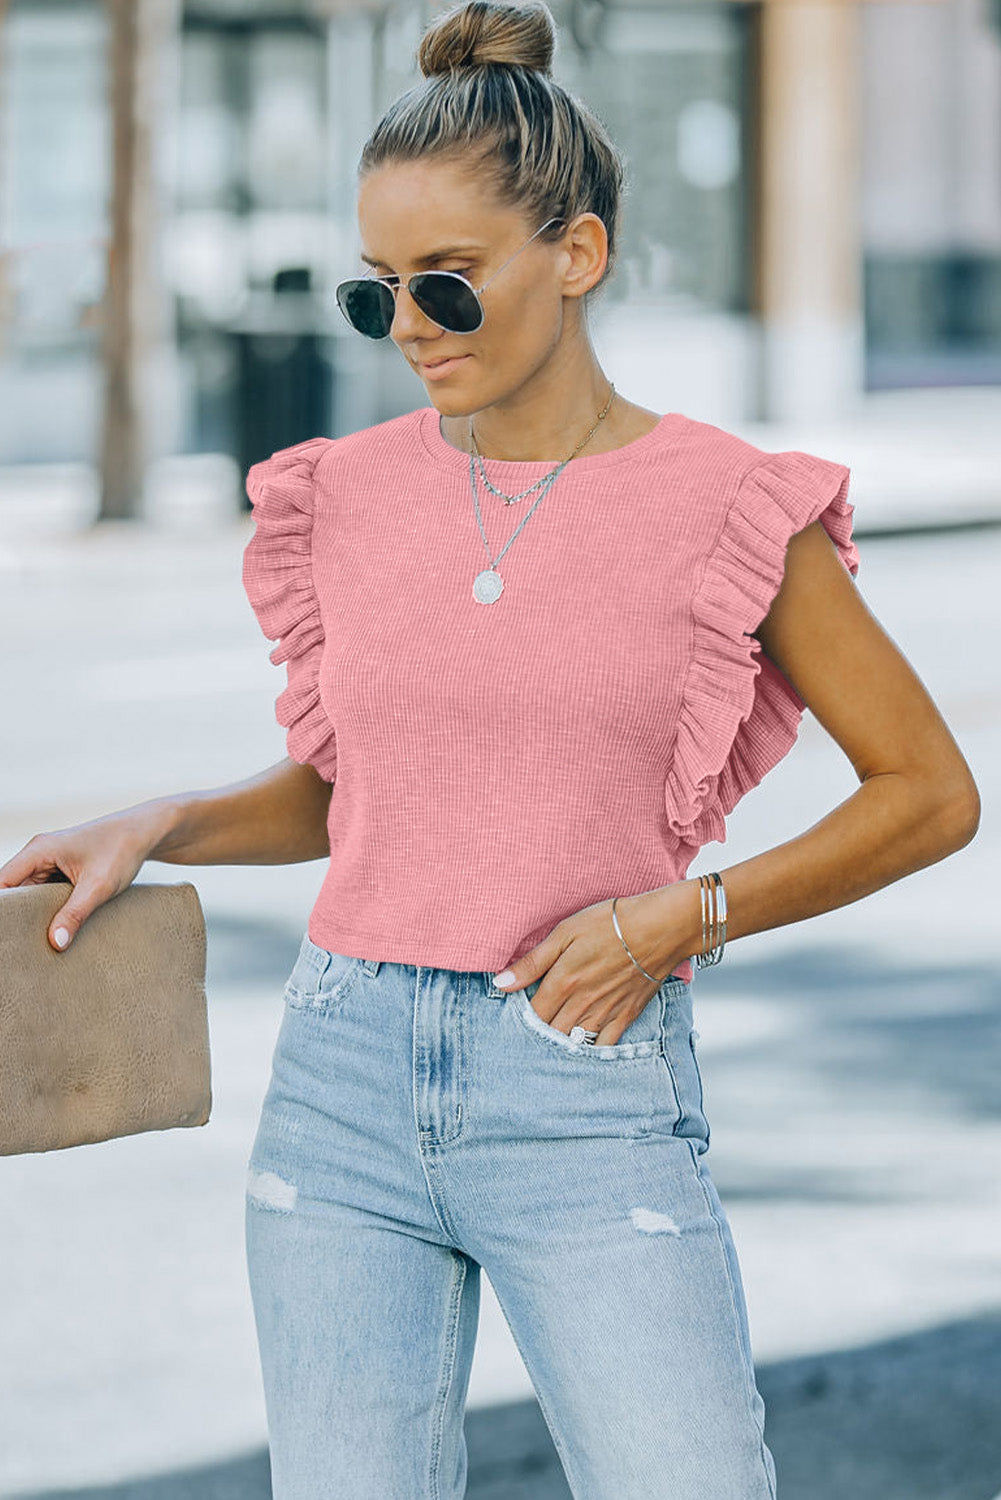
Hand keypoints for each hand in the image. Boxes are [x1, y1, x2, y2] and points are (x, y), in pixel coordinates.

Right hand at [0, 806, 168, 951]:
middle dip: (18, 916)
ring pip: (31, 894)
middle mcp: (39, 854)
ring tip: (38, 941)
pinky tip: (56, 928)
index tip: (8, 932)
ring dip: (34, 914)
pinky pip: (46, 893)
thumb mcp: (99, 886)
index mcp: (39, 850)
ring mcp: (50, 862)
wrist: (146, 833)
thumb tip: (55, 942)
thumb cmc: (122, 849)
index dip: (4, 909)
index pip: (3, 883)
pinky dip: (49, 909)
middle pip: (14, 890)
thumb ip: (75, 914)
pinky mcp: (62, 870)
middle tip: (22, 944)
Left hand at [492, 883, 697, 1044]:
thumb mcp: (564, 933)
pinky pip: (604, 1046)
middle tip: (530, 1034)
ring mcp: (605, 1014)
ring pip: (574, 1043)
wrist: (659, 929)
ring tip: (552, 1043)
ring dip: (560, 1045)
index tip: (515, 1017)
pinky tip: (582, 1050)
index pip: (532, 1016)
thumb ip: (532, 963)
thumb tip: (501, 983)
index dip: (521, 1019)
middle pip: (550, 1034)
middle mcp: (581, 1005)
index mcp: (562, 984)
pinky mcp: (626, 1017)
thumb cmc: (610, 923)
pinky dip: (590, 1051)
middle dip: (539, 1035)